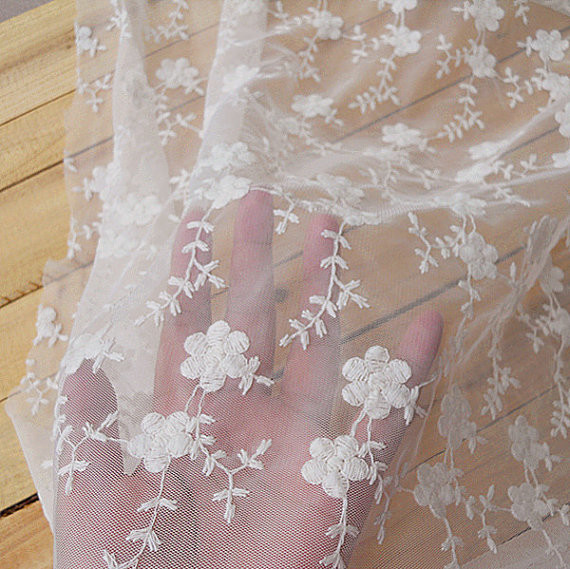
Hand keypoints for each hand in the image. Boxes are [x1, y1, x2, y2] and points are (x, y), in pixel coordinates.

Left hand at [55, 190, 442, 567]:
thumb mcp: (97, 498)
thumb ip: (91, 431)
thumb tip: (80, 363)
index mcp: (187, 414)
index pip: (189, 323)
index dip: (191, 272)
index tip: (196, 220)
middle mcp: (243, 411)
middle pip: (252, 315)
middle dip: (254, 256)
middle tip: (260, 196)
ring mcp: (292, 439)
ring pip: (316, 345)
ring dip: (324, 287)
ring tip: (330, 227)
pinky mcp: (337, 479)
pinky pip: (383, 419)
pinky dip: (409, 375)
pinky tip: (429, 327)